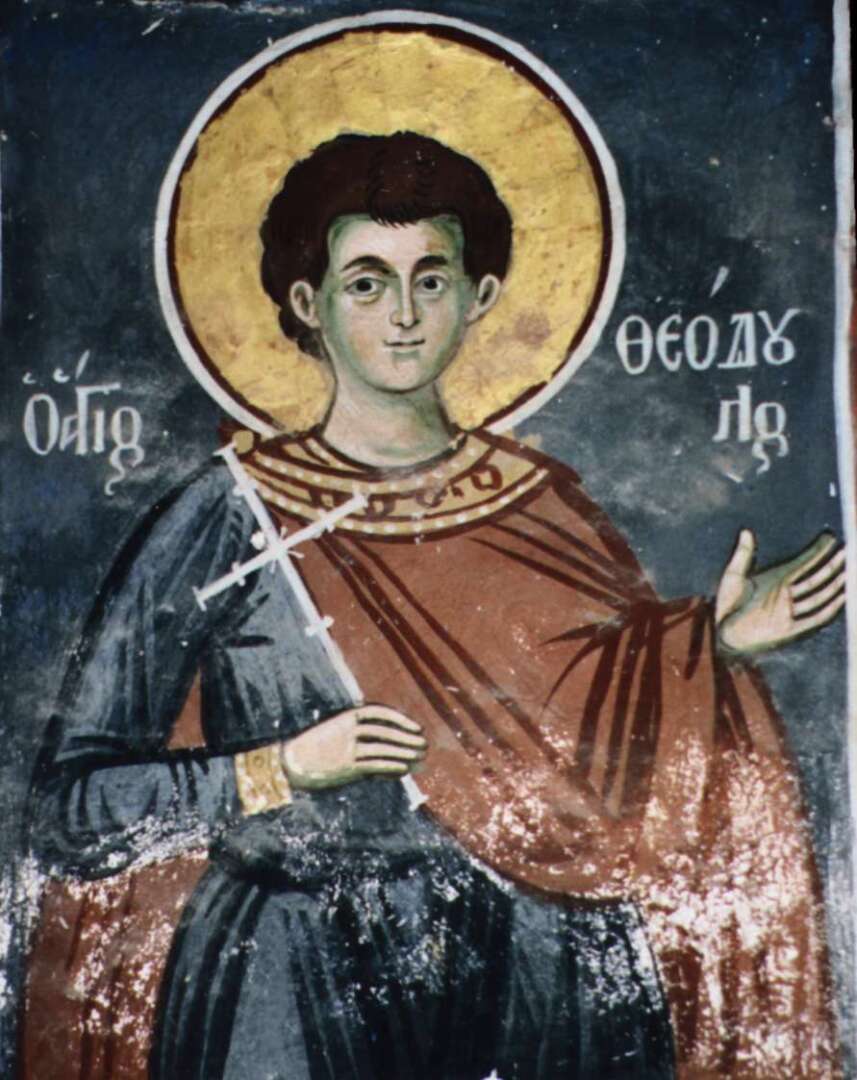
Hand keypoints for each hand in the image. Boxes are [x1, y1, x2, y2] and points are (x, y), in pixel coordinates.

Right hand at [282, 705, 426, 790]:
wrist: (290, 763)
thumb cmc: (316, 748)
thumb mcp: (335, 732)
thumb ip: (359, 734)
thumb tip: (386, 740)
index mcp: (345, 716)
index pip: (379, 712)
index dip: (401, 719)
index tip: (417, 727)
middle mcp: (348, 730)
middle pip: (385, 731)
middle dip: (407, 738)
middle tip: (424, 744)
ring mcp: (347, 748)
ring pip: (384, 748)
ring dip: (404, 753)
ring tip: (419, 757)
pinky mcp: (347, 767)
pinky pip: (375, 765)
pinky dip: (392, 767)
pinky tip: (403, 769)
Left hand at [716, 529, 845, 654]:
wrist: (722, 632)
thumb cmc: (727, 604)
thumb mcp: (733, 575)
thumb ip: (743, 554)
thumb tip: (745, 531)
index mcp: (774, 580)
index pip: (802, 563)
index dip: (816, 552)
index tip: (830, 538)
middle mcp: (785, 594)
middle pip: (815, 578)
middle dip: (832, 565)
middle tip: (848, 552)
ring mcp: (788, 611)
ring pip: (818, 596)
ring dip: (834, 585)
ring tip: (850, 572)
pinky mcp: (788, 629)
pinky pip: (814, 619)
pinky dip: (829, 609)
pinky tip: (842, 598)